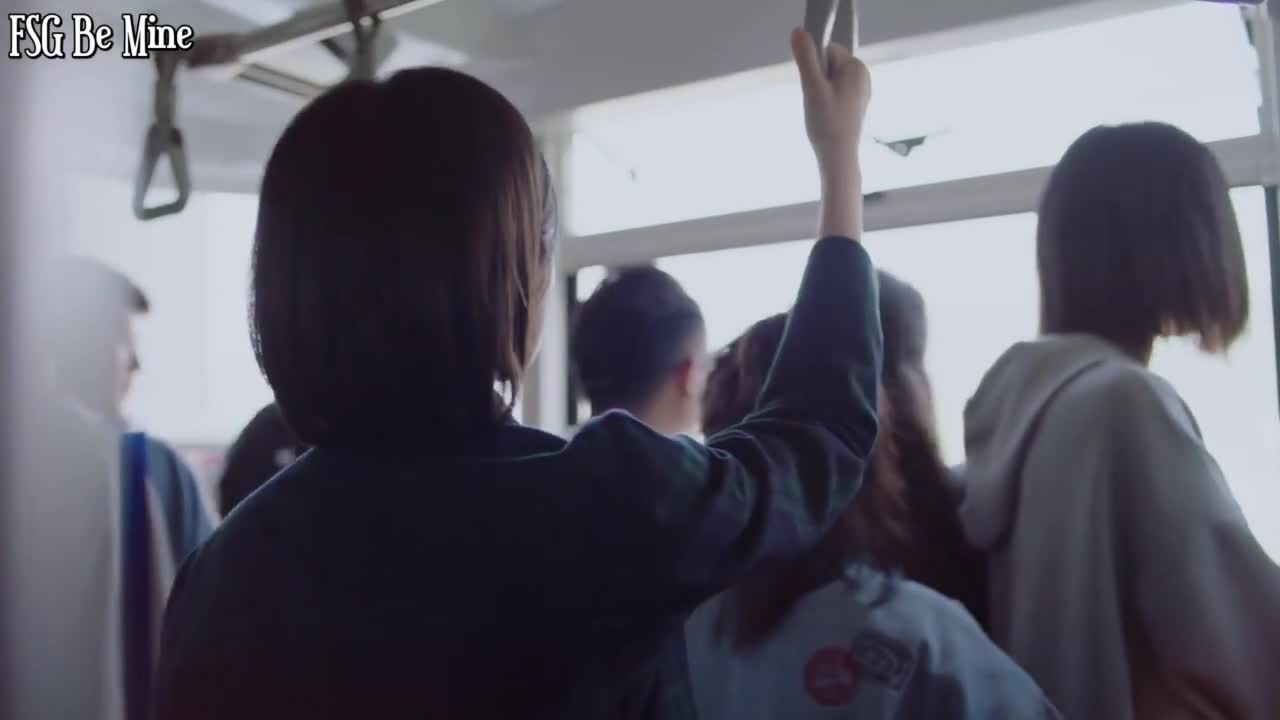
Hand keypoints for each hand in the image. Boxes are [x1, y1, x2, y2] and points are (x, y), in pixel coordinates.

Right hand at [790, 27, 870, 179]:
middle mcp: (863, 75)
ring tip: (822, 112)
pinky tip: (828, 118)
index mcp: (856, 67)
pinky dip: (826, 102)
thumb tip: (798, 31)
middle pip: (828, 65)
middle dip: (817, 80)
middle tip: (817, 103)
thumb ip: (805, 57)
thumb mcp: (812, 87)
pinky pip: (834, 92)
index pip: (826, 50)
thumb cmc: (827, 124)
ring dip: (819, 93)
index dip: (814, 68)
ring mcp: (861, 90)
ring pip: (829, 80)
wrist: (838, 158)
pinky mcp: (855, 104)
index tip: (815, 89)